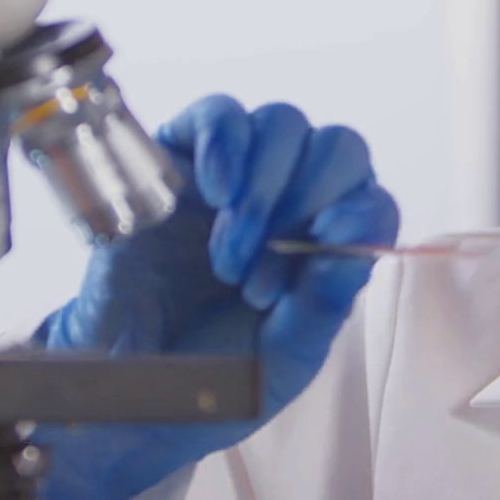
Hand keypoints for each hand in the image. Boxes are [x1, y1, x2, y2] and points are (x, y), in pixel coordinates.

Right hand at [32, 94, 399, 499]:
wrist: (128, 386)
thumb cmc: (214, 373)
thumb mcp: (283, 356)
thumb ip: (324, 302)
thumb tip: (356, 240)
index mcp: (328, 244)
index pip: (371, 198)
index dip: (361, 210)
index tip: (330, 238)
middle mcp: (291, 198)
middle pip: (335, 148)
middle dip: (306, 203)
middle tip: (260, 280)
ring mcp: (236, 174)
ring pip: (282, 124)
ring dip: (262, 189)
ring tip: (228, 261)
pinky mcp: (180, 159)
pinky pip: (218, 113)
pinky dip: (224, 142)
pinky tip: (214, 191)